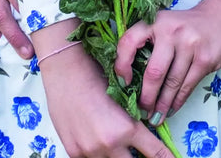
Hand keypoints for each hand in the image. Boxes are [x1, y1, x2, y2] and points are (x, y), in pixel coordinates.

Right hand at [39, 43, 173, 157]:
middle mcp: (110, 144)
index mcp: (127, 128)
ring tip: (116, 139)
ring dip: (118, 154)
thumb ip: (133, 121)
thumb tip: (145, 131)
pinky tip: (97, 139)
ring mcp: (90, 152)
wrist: (66, 71)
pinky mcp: (74, 153)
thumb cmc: (97, 76)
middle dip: (139, 157)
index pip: (155, 153)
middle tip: (141, 150)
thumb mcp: (123, 98)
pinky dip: (98, 153)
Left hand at [114, 0, 220, 122]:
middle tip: (141, 111)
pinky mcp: (205, 58)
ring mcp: (190, 44)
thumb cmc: (188, 25)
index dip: (121, 64)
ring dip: (162, 105)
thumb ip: (150, 44)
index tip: (123, 83)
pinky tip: (171, 109)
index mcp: (156, 21)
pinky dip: (177, 102)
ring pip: (171, 83)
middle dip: (146, 97)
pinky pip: (187, 86)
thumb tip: (131, 80)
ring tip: (155, 117)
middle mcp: (172, 30)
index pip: (129, 41)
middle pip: (154, 72)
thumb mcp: (166, 24)